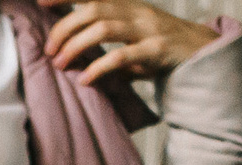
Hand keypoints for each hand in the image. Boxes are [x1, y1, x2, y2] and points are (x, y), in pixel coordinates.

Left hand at [42, 0, 220, 84]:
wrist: (200, 52)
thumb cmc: (158, 46)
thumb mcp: (130, 36)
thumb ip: (103, 39)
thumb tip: (68, 52)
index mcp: (127, 5)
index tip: (41, 2)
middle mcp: (135, 12)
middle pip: (93, 10)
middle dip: (64, 28)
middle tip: (50, 50)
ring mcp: (146, 29)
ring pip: (104, 29)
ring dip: (76, 46)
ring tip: (61, 64)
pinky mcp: (155, 50)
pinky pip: (122, 56)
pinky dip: (99, 68)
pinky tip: (85, 79)